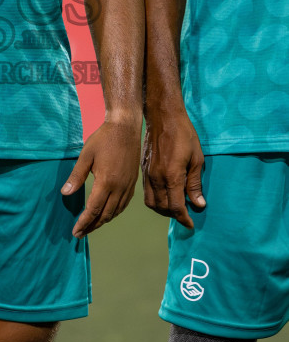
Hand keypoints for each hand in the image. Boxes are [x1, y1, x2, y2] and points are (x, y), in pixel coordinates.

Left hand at [62, 117, 140, 237]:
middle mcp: (119, 188)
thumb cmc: (103, 139)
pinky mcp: (133, 183)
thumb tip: (65, 193)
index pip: (93, 210)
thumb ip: (76, 176)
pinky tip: (107, 213)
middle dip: (92, 226)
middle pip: (105, 215)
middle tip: (80, 234)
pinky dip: (114, 213)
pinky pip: (124, 204)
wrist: (125, 128)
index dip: (84, 223)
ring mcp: (128, 186)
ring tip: (91, 226)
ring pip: (116, 212)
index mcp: (106, 182)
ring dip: (103, 221)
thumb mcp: (86, 156)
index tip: (75, 232)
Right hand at [142, 106, 204, 228]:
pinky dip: (155, 199)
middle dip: (175, 215)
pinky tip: (164, 194)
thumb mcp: (197, 158)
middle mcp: (157, 178)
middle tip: (186, 212)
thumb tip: (199, 204)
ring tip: (174, 206)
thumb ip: (195, 183)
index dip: (184, 219)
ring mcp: (147, 174)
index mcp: (172, 176)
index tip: (191, 224)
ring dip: (163, 209)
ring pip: (152, 203)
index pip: (176, 207)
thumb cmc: (184, 135)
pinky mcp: (143, 169)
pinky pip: (146, 192)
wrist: (162, 117)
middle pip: (163, 208)